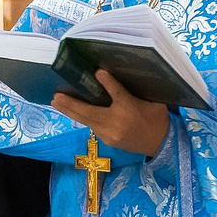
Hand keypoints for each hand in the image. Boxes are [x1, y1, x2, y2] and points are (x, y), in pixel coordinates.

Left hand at [51, 70, 169, 160]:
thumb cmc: (157, 117)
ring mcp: (110, 134)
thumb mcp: (152, 100)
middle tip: (56, 95)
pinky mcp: (108, 140)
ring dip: (70, 111)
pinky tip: (71, 111)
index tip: (97, 72)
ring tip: (56, 102)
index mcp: (131, 108)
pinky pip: (92, 126)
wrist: (161, 144)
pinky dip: (81, 117)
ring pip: (86, 120)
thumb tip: (113, 75)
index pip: (117, 93)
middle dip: (70, 103)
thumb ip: (134, 89)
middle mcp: (117, 122)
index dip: (107, 82)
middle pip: (90, 111)